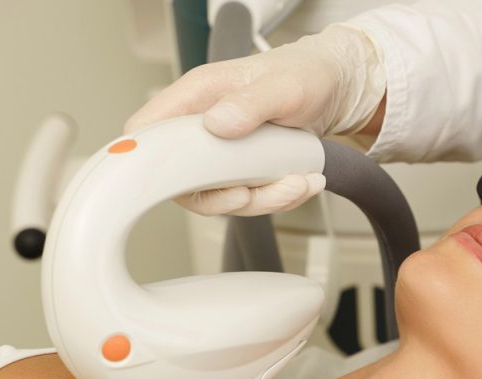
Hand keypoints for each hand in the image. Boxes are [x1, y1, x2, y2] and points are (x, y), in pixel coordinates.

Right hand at [125, 24, 384, 215]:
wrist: (334, 87)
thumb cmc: (305, 74)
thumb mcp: (285, 86)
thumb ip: (251, 103)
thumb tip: (216, 124)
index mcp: (197, 96)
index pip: (147, 130)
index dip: (149, 161)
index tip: (181, 182)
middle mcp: (202, 126)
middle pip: (182, 179)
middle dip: (221, 196)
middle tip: (252, 194)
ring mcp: (220, 152)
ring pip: (219, 196)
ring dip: (261, 201)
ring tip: (298, 184)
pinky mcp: (240, 170)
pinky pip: (248, 198)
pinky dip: (277, 199)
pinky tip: (303, 183)